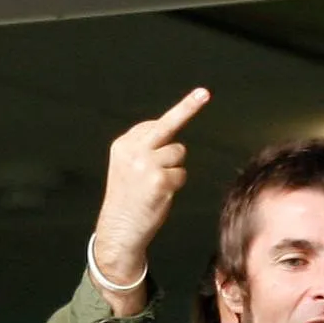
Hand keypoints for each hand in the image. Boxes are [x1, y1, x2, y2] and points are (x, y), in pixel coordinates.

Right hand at [90, 87, 209, 314]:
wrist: (120, 229)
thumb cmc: (128, 200)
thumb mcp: (127, 169)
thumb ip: (144, 150)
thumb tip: (173, 142)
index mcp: (123, 145)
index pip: (153, 125)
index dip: (168, 126)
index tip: (194, 98)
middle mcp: (133, 150)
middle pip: (167, 126)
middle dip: (187, 107)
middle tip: (204, 93)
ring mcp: (146, 164)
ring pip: (178, 154)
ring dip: (174, 169)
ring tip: (156, 186)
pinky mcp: (159, 180)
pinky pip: (182, 174)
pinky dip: (176, 185)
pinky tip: (160, 195)